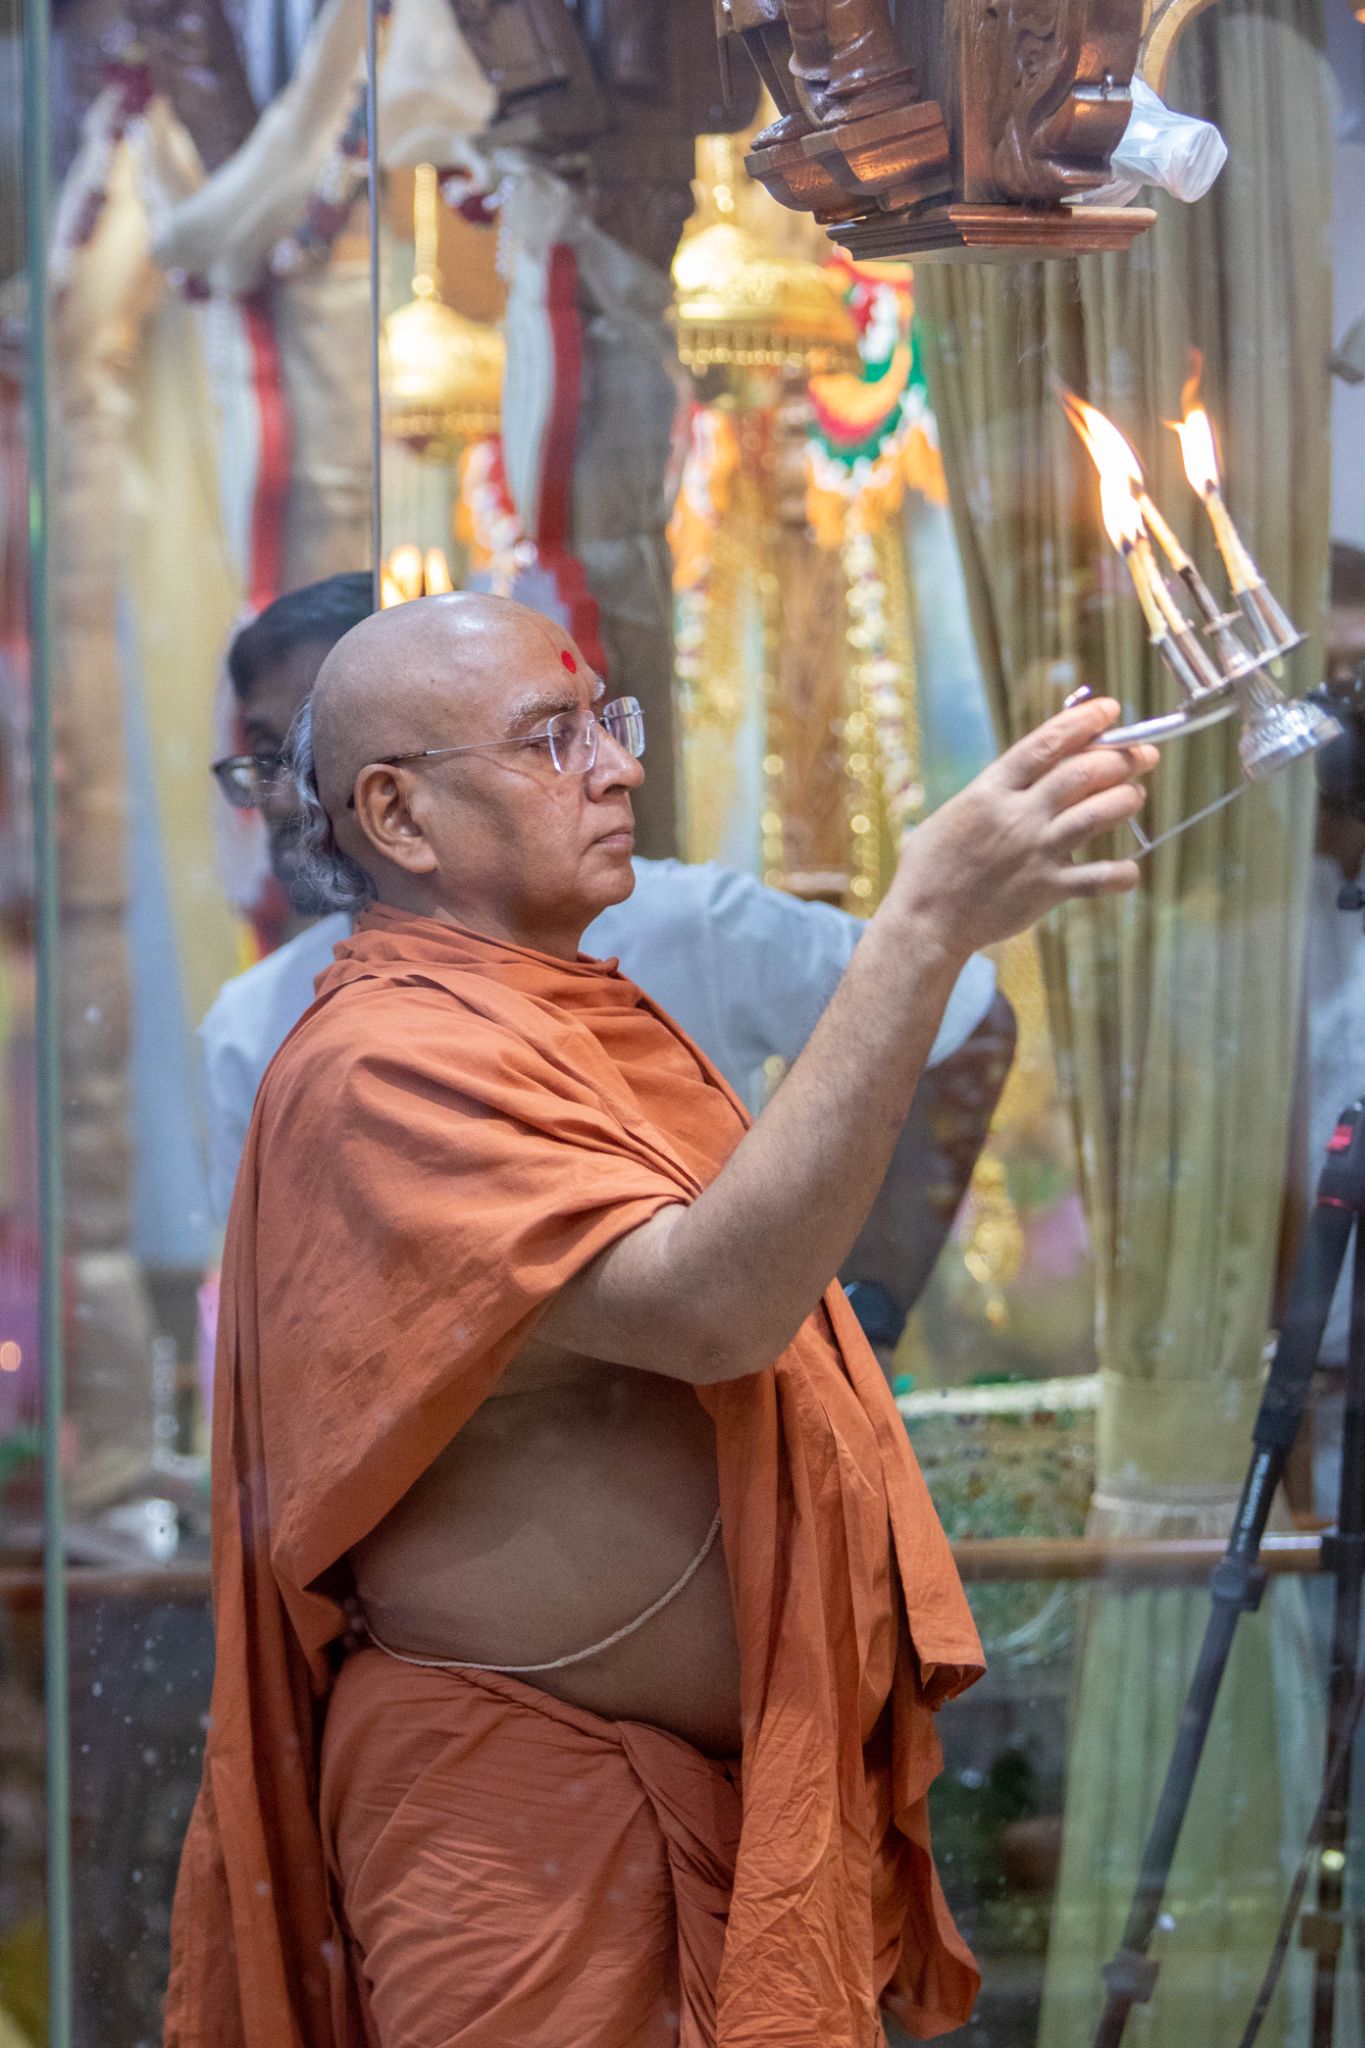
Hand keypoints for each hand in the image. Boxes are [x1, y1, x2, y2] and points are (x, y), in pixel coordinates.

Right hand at [887, 698, 1157, 960]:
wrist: (925, 921)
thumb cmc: (932, 866)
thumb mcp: (957, 812)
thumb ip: (996, 791)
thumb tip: (1032, 770)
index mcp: (991, 790)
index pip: (1046, 743)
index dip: (1083, 721)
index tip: (1110, 710)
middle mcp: (1018, 816)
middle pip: (1083, 772)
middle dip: (1121, 757)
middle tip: (1142, 755)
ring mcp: (1036, 852)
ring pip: (1098, 814)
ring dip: (1126, 798)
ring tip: (1135, 795)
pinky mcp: (1047, 890)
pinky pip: (1099, 878)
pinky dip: (1122, 873)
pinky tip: (1129, 870)